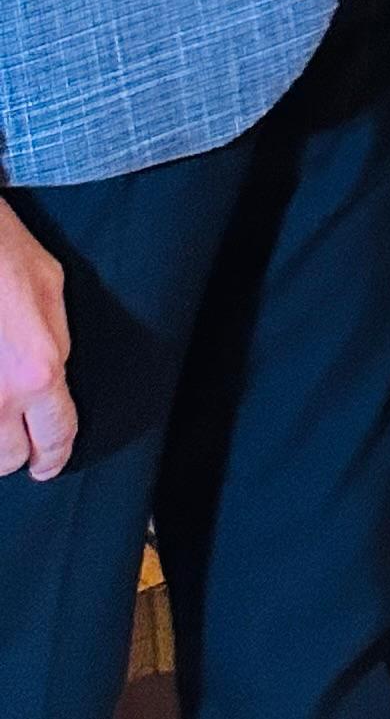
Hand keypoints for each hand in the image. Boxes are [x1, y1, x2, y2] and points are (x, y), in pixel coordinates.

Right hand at [0, 204, 75, 483]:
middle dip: (17, 453)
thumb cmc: (4, 253)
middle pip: (9, 458)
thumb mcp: (51, 290)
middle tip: (18, 440)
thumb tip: (52, 375)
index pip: (56, 436)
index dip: (54, 458)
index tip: (48, 465)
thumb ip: (56, 343)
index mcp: (39, 372)